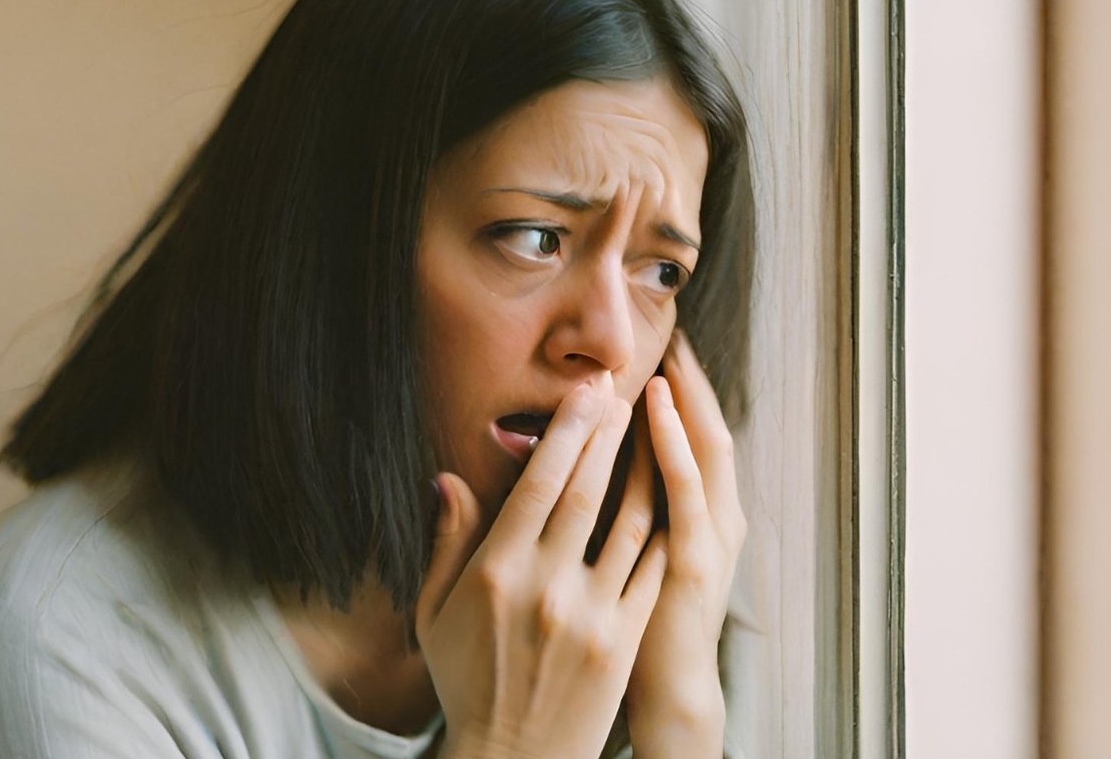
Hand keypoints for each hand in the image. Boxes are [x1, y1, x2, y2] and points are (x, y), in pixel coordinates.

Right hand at [415, 379, 669, 758]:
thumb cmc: (468, 682)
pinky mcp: (623, 638)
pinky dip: (665, 528)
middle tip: (622, 388)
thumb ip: (446, 543)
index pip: (537, 484)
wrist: (513, 758)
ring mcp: (591, 613)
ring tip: (656, 429)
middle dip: (606, 432)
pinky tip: (674, 494)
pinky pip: (651, 570)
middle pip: (585, 491)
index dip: (565, 432)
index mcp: (496, 572)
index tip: (584, 393)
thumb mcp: (436, 614)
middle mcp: (545, 586)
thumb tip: (449, 479)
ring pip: (630, 524)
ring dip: (645, 469)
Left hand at [624, 331, 746, 755]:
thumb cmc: (634, 620)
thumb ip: (619, 505)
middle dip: (691, 382)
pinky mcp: (695, 558)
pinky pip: (685, 489)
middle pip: (708, 429)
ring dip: (686, 397)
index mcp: (700, 514)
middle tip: (670, 332)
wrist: (662, 692)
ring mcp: (712, 536)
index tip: (657, 348)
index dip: (680, 391)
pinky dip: (672, 443)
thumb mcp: (631, 552)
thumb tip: (589, 456)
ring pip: (704, 447)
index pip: (692, 436)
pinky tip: (657, 408)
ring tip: (666, 351)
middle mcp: (717, 516)